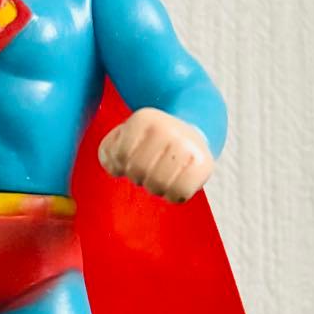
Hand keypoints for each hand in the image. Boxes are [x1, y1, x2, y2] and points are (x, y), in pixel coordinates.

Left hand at [97, 107, 213, 203]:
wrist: (192, 133)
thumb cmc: (150, 143)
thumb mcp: (125, 137)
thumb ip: (108, 152)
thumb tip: (114, 167)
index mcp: (144, 118)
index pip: (120, 156)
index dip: (123, 165)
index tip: (134, 157)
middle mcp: (167, 128)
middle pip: (137, 172)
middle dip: (139, 177)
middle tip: (150, 168)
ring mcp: (187, 145)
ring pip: (157, 185)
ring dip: (156, 188)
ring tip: (163, 174)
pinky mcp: (204, 164)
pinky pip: (179, 194)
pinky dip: (174, 195)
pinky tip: (177, 182)